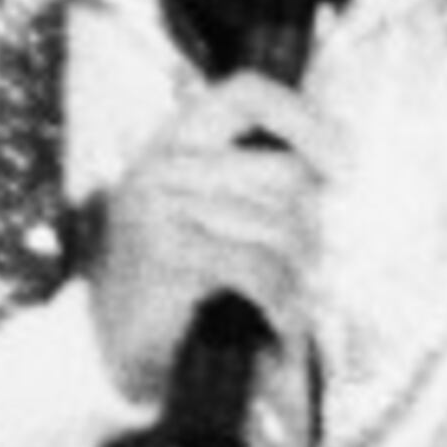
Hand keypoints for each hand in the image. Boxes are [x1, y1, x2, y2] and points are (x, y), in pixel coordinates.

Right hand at [83, 72, 344, 401]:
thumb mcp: (200, 214)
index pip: (246, 93)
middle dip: (311, 229)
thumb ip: (249, 181)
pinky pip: (258, 267)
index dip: (302, 117)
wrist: (104, 352)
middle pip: (284, 174)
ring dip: (298, 274)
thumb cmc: (169, 284)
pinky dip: (282, 301)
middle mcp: (161, 164)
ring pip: (278, 226)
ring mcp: (159, 207)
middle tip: (305, 268)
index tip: (342, 161)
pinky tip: (280, 320)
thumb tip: (335, 168)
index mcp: (172, 142)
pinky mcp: (166, 254)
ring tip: (287, 300)